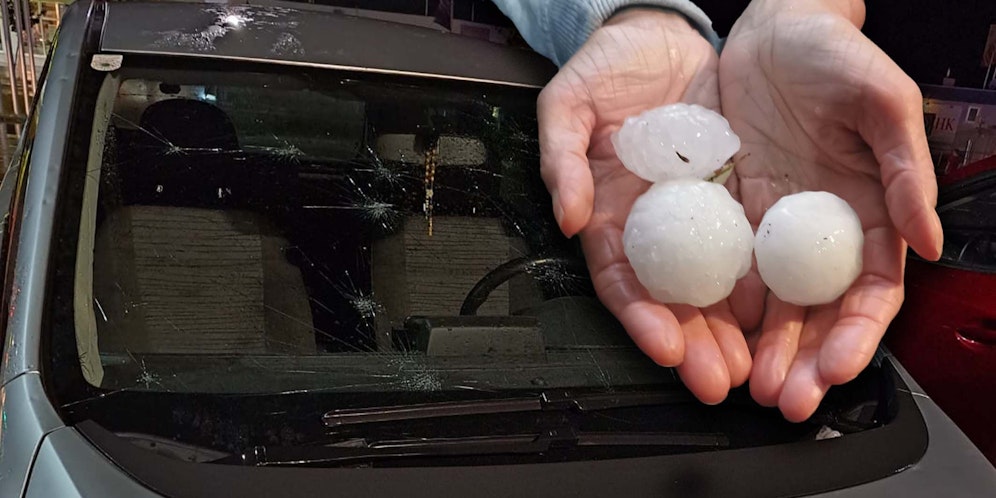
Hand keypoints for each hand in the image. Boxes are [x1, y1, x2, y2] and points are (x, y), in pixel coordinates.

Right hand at [538, 9, 750, 403]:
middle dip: (695, 345)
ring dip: (733, 333)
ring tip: (754, 367)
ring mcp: (698, 217)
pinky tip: (782, 315)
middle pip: (673, 301)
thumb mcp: (570, 103)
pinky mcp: (738, 199)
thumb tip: (570, 216)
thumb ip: (563, 158)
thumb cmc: (607, 69)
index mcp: (609, 215)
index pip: (622, 281)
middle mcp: (655, 227)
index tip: (665, 346)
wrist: (663, 37)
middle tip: (718, 379)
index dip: (641, 318)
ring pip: (717, 288)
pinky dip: (766, 286)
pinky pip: (754, 248)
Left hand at [719, 0, 942, 420]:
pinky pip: (722, 267)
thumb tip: (928, 240)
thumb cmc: (836, 57)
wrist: (772, 30)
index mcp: (868, 214)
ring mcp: (771, 227)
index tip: (834, 371)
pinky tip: (707, 332)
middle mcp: (818, 232)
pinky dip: (717, 305)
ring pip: (769, 304)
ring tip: (742, 383)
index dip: (855, 337)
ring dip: (758, 349)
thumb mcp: (883, 102)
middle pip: (815, 314)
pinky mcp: (729, 213)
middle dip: (802, 361)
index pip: (868, 294)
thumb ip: (907, 171)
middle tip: (782, 399)